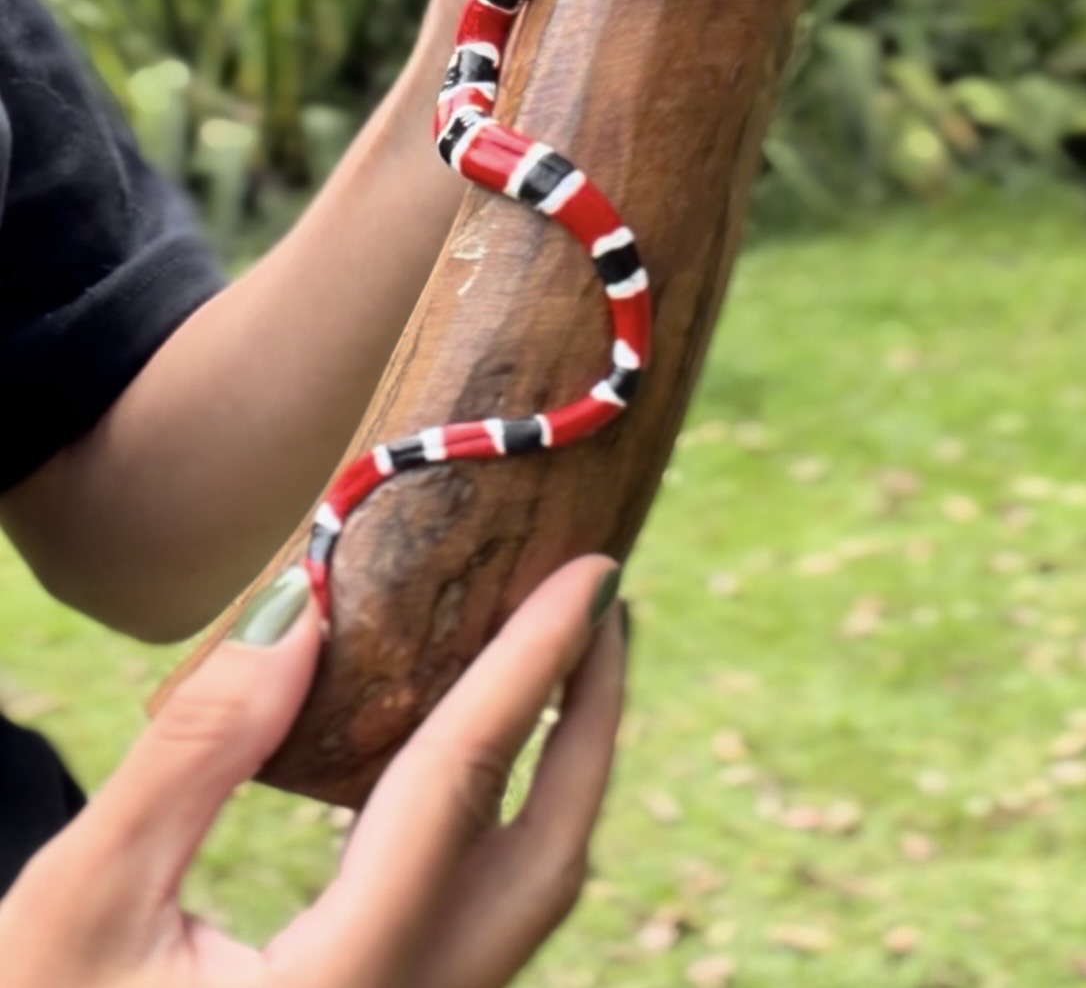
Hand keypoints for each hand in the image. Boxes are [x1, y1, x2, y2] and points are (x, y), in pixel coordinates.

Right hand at [0, 556, 625, 987]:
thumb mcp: (78, 902)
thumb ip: (194, 754)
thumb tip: (304, 608)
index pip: (460, 792)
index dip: (532, 669)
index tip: (590, 570)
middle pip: (544, 862)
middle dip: (588, 723)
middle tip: (599, 601)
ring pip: (525, 903)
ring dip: (558, 775)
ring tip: (555, 662)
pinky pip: (479, 923)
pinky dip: (498, 826)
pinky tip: (465, 762)